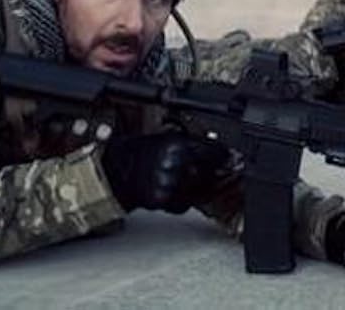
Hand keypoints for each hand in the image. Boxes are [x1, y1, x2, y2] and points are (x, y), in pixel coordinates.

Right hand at [101, 132, 229, 212]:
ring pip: (196, 191)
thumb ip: (195, 146)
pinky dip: (179, 201)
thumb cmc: (140, 153)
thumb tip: (224, 153)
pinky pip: (182, 204)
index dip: (222, 156)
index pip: (211, 151)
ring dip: (193, 188)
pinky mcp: (161, 199)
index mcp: (175, 143)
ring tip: (174, 179)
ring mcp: (167, 182)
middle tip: (194, 170)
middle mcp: (173, 162)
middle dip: (206, 173)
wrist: (115, 170)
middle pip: (208, 173)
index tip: (230, 159)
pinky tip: (167, 190)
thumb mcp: (168, 139)